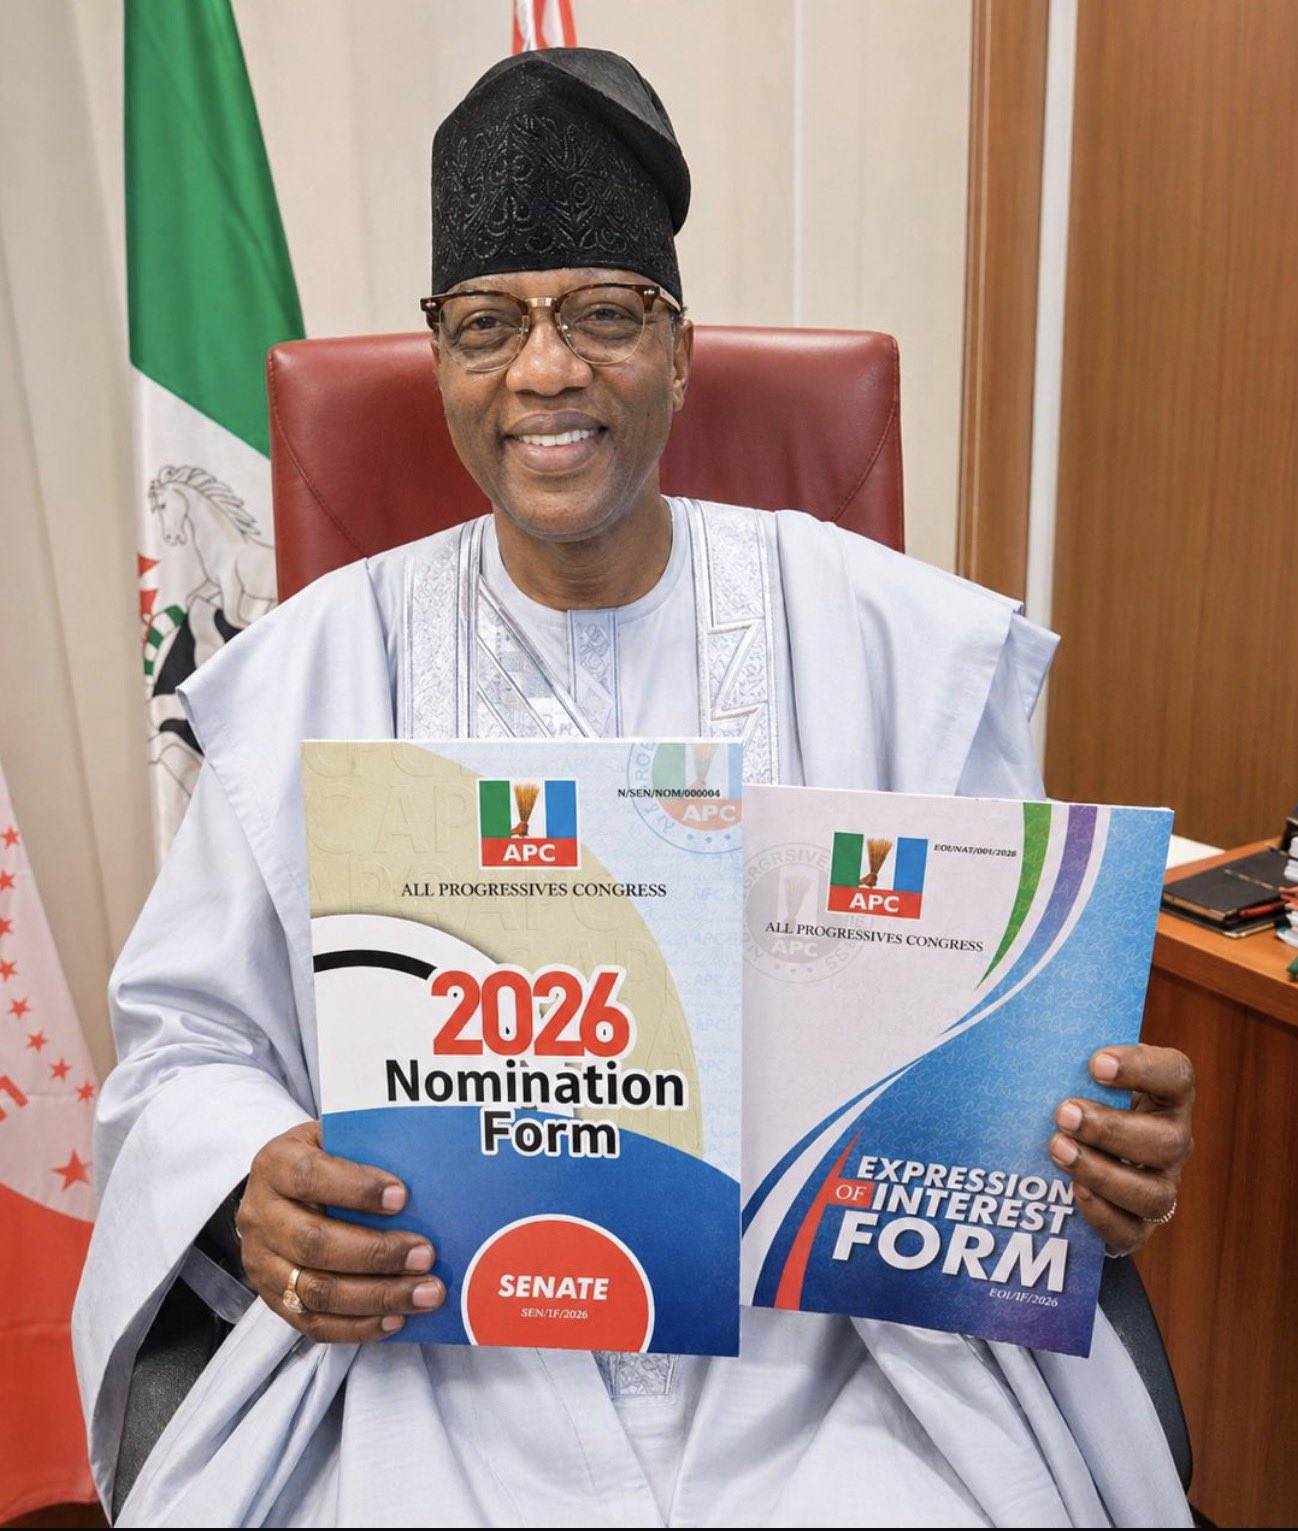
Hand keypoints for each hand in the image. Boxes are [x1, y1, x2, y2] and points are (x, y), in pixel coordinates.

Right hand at [236, 1120, 444, 1341]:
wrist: (277, 1192)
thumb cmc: (322, 1162)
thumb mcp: (335, 1139)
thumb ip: (367, 1149)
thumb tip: (424, 1169)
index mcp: (276, 1164)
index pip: (310, 1176)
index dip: (357, 1189)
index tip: (402, 1198)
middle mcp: (261, 1215)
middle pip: (315, 1243)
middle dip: (376, 1253)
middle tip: (426, 1255)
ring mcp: (263, 1262)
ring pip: (317, 1290)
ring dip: (377, 1296)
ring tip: (424, 1292)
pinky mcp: (273, 1299)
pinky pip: (314, 1323)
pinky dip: (358, 1325)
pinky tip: (396, 1319)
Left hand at [1048, 1044, 1193, 1255]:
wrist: (1068, 1165)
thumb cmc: (1075, 1104)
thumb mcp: (1078, 1079)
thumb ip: (1069, 1064)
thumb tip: (1024, 1047)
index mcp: (1165, 1097)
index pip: (1176, 1076)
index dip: (1142, 1068)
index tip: (1096, 1064)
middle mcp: (1172, 1142)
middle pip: (1170, 1142)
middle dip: (1112, 1129)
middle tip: (1064, 1114)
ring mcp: (1161, 1187)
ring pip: (1154, 1193)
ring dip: (1102, 1173)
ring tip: (1057, 1149)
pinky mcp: (1139, 1227)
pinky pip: (1130, 1232)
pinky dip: (1100, 1214)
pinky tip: (1071, 1192)